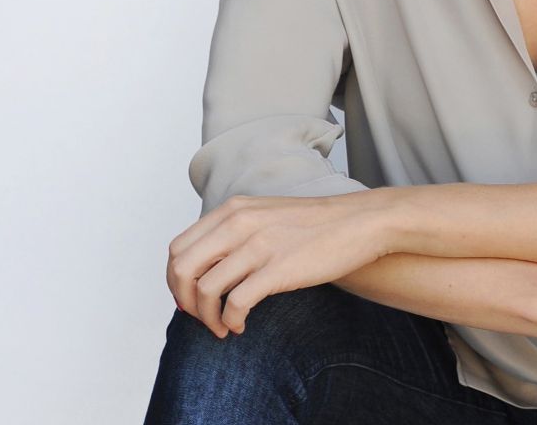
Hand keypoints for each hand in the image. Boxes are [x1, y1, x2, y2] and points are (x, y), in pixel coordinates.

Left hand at [167, 193, 388, 337]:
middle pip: (181, 269)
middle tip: (200, 317)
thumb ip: (234, 232)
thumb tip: (205, 267)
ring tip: (223, 326)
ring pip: (204, 290)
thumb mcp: (265, 214)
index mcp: (233, 209)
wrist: (360, 221)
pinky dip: (231, 321)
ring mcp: (258, 244)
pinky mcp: (278, 268)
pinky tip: (241, 326)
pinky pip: (235, 304)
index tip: (190, 298)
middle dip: (183, 301)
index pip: (178, 247)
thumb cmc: (315, 224)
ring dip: (206, 318)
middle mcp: (240, 223)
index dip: (176, 280)